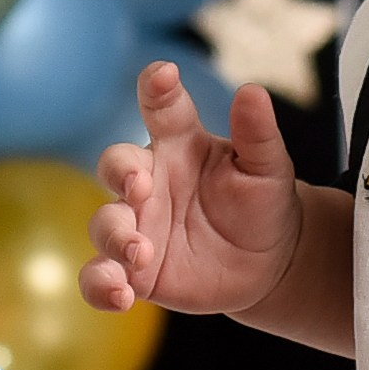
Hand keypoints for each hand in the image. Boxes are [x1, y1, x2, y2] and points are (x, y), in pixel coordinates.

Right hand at [80, 62, 303, 318]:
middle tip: (140, 186)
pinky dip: (101, 286)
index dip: (157, 88)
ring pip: (104, 224)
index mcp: (181, 144)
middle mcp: (149, 181)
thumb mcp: (269, 168)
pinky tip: (120, 295)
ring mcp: (137, 225)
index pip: (162, 108)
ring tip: (139, 252)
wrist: (268, 261)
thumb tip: (252, 91)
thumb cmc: (263, 202)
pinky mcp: (134, 271)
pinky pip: (100, 277)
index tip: (162, 74)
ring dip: (114, 236)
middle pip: (116, 165)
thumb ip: (257, 133)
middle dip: (121, 172)